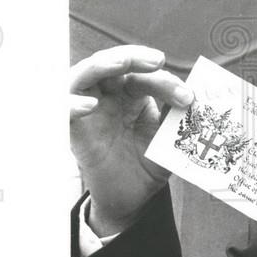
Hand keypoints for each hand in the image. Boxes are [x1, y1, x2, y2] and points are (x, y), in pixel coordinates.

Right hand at [70, 45, 193, 234]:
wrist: (130, 199)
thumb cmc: (146, 163)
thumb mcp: (166, 139)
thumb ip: (175, 117)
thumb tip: (194, 95)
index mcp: (131, 94)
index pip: (145, 77)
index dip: (167, 83)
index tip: (189, 98)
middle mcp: (107, 96)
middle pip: (112, 64)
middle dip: (133, 56)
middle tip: (158, 60)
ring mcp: (88, 111)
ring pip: (84, 75)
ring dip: (102, 64)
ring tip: (122, 63)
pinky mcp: (72, 132)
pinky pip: (62, 111)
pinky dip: (72, 104)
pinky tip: (91, 105)